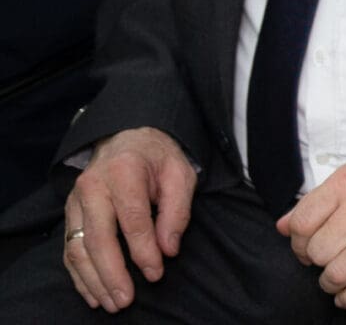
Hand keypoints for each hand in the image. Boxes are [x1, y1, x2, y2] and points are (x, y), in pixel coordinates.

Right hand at [63, 127, 194, 313]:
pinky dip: (79, 275)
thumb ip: (177, 211)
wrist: (127, 138)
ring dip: (93, 281)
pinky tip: (92, 294)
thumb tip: (169, 249)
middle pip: (98, 238)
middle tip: (125, 300)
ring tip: (111, 303)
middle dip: (112, 274)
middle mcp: (92, 187)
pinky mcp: (70, 213)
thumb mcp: (180, 174)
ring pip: (78, 248)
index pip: (132, 219)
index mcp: (123, 172)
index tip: (156, 273)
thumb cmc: (157, 158)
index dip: (143, 250)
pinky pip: (69, 249)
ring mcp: (76, 201)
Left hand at [277, 145, 345, 310]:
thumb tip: (284, 226)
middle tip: (321, 255)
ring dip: (328, 281)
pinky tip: (345, 295)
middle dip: (312, 258)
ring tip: (333, 274)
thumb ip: (318, 198)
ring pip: (335, 274)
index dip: (295, 237)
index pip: (301, 223)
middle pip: (316, 251)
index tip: (302, 241)